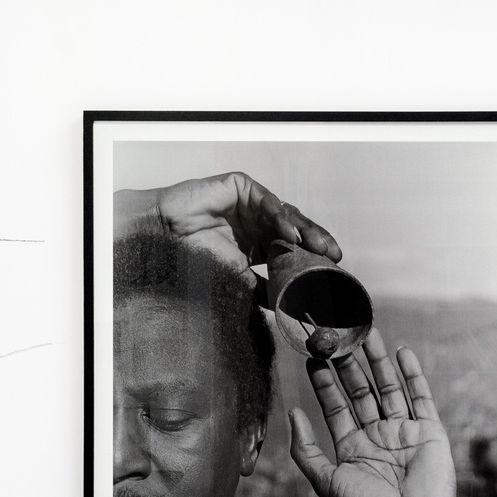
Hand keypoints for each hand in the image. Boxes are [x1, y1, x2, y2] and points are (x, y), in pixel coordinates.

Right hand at [113, 172, 341, 272]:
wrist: (163, 237)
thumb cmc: (195, 257)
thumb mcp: (237, 278)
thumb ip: (261, 289)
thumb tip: (284, 308)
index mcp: (259, 242)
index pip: (294, 248)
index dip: (313, 257)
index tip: (333, 270)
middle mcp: (258, 222)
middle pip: (296, 230)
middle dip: (316, 242)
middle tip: (334, 256)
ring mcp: (250, 204)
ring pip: (286, 215)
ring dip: (305, 231)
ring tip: (319, 247)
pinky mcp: (241, 187)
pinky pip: (267, 201)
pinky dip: (280, 217)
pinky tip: (290, 234)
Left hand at [287, 328, 460, 496]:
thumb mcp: (327, 481)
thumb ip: (306, 448)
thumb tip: (292, 413)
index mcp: (352, 447)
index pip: (336, 406)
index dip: (325, 382)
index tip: (315, 357)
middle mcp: (377, 436)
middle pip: (361, 391)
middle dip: (350, 365)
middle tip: (339, 337)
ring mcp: (404, 431)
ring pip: (389, 388)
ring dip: (378, 362)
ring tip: (368, 334)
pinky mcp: (429, 431)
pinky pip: (420, 397)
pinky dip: (412, 374)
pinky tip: (402, 352)